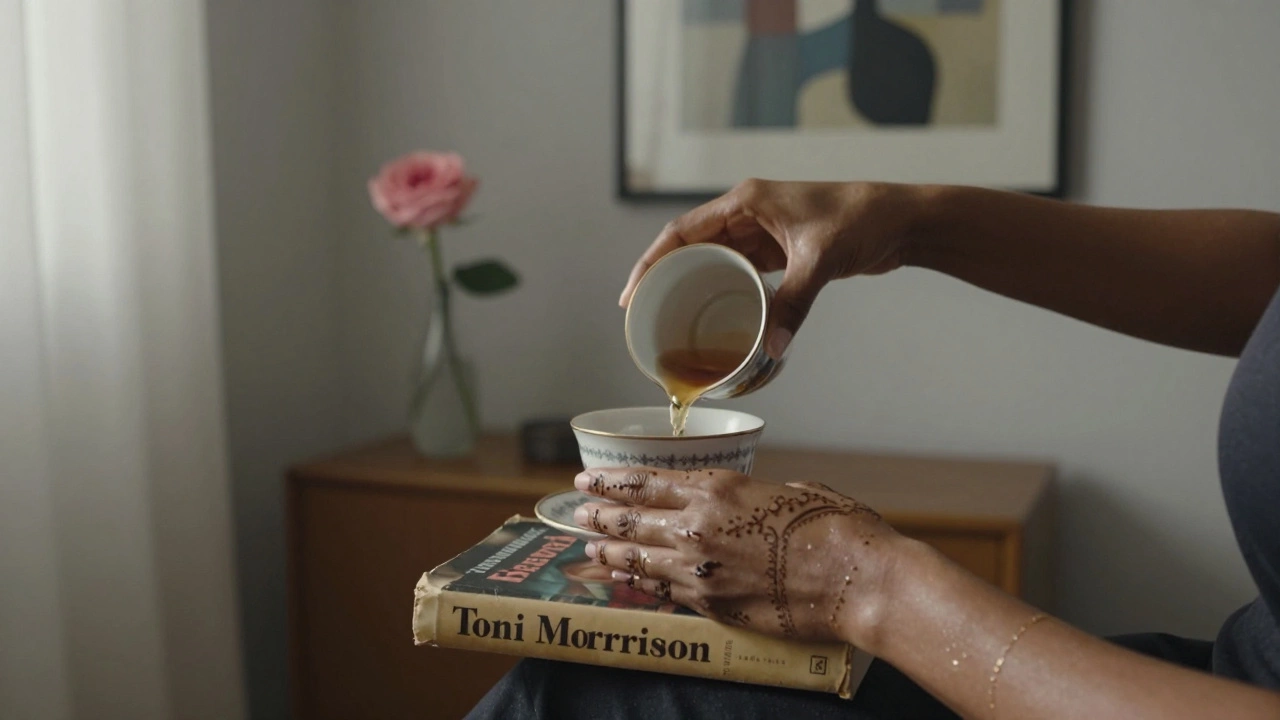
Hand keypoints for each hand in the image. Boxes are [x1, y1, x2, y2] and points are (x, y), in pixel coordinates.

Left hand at [572, 467, 898, 645]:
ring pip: (638, 559)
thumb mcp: (791, 490)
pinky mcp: (712, 605)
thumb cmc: (836, 528)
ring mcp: (701, 570)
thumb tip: (746, 505)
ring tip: (592, 546)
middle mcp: (699, 526)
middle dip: (600, 515)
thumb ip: (754, 496)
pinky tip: (628, 579)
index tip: (588, 479)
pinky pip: (664, 590)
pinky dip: (641, 582)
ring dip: (611, 551)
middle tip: (580, 511)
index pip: (646, 483)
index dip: (611, 481)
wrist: (856, 580)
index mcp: (718, 488)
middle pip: (631, 520)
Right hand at [619, 180, 921, 357]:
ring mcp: (763, 232)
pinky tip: (714, 315)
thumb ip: (794, 302)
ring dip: (692, 285)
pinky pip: (740, 271)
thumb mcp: (821, 260)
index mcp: (745, 201)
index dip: (650, 262)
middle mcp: (747, 213)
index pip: (681, 232)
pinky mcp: (779, 250)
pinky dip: (724, 290)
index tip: (632, 294)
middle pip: (690, 246)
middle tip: (644, 316)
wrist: (903, 219)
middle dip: (664, 278)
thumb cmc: (864, 220)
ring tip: (670, 319)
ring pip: (713, 260)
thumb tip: (772, 350)